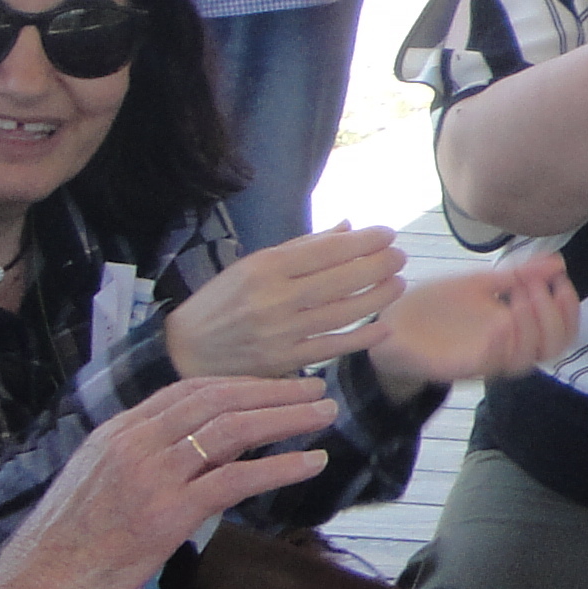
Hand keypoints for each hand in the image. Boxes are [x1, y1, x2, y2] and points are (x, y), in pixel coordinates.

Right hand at [0, 375, 336, 588]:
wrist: (35, 588)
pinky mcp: (166, 513)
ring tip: (324, 416)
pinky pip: (236, 478)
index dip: (239, 384)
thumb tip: (195, 455)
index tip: (275, 385)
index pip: (189, 391)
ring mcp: (150, 475)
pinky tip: (312, 463)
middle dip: (272, 391)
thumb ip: (143, 462)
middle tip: (315, 389)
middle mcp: (134, 442)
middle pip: (217, 400)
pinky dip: (280, 466)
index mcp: (117, 431)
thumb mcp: (99, 485)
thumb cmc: (66, 550)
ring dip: (286, 418)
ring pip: (232, 430)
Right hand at [163, 226, 404, 377]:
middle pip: (339, 280)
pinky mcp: (285, 361)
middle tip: (401, 256)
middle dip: (377, 265)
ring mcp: (281, 332)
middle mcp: (274, 298)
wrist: (186, 350)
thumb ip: (302, 247)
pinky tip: (383, 326)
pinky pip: (332, 347)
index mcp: (265, 267)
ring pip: (342, 313)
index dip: (363, 241)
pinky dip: (361, 337)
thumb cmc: (223, 301)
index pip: (326, 250)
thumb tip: (348, 227)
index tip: (388, 233)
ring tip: (399, 284)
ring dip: (377, 297)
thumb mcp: (253, 265)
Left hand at [372, 250, 580, 385]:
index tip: (561, 280)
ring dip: (531, 327)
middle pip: (552, 348)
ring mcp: (487, 359)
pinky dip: (502, 343)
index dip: (570, 309)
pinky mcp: (463, 367)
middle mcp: (507, 347)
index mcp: (515, 329)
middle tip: (533, 286)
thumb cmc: (438, 308)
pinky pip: (491, 364)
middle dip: (552, 316)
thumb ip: (517, 276)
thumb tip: (557, 261)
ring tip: (518, 297)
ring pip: (527, 359)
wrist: (393, 325)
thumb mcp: (480, 284)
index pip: (561, 331)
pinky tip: (500, 319)